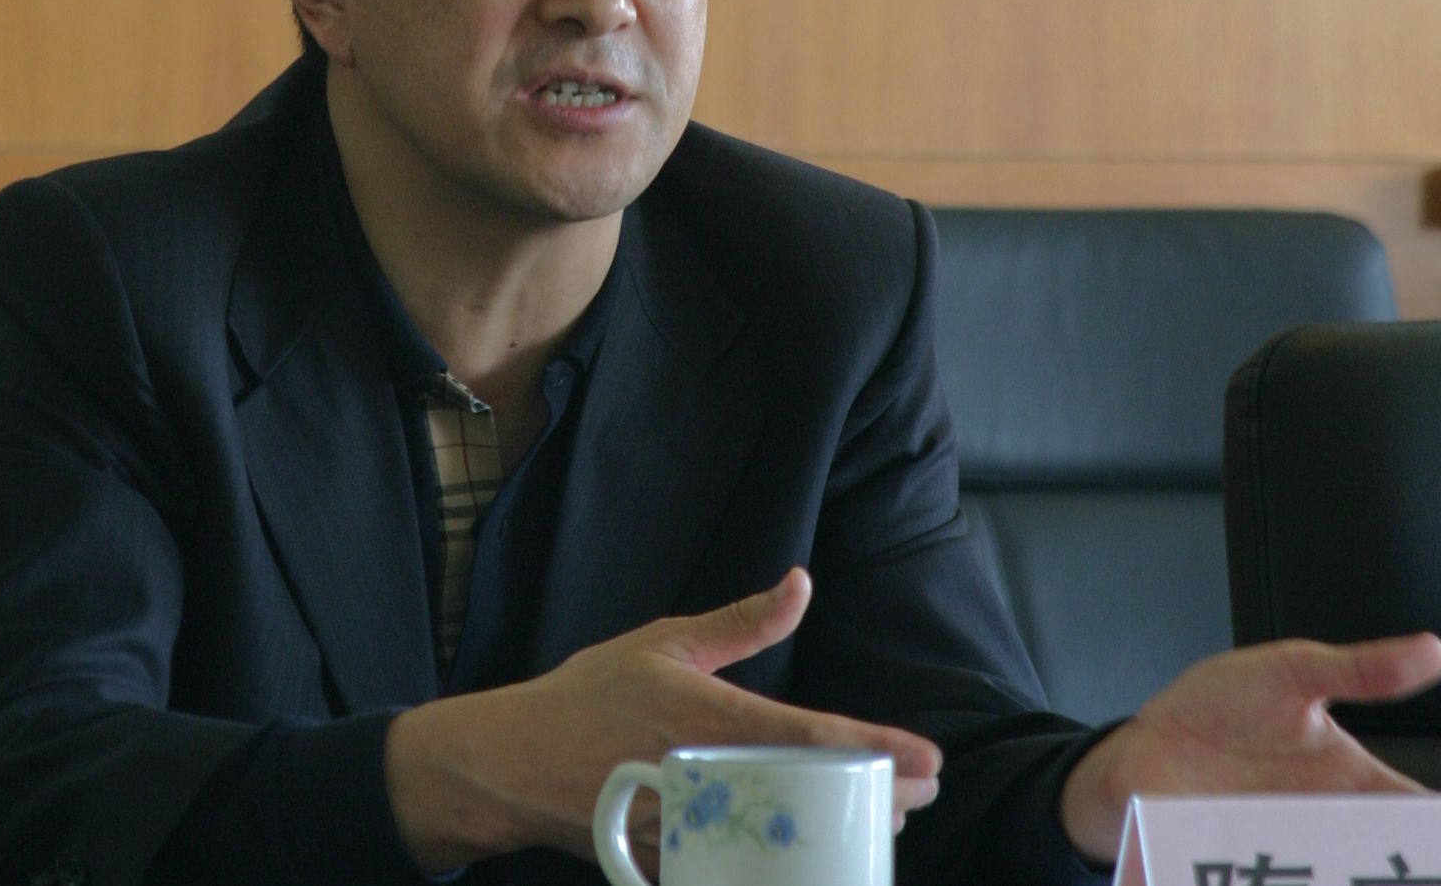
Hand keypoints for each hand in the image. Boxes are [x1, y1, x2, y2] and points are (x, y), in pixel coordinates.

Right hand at [385, 567, 943, 872]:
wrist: (509, 760)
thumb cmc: (587, 695)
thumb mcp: (663, 643)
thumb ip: (740, 622)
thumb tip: (801, 583)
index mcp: (705, 712)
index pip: (809, 733)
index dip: (878, 749)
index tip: (930, 760)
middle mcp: (702, 772)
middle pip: (812, 798)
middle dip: (876, 800)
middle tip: (918, 796)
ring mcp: (685, 825)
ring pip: (783, 843)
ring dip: (837, 836)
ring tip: (878, 824)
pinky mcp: (667, 862)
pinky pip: (734, 874)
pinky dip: (779, 870)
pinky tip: (811, 863)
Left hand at [1059, 634, 1440, 863]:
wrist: (1144, 739)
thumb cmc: (1220, 705)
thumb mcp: (1289, 672)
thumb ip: (1358, 671)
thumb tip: (1432, 651)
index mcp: (1351, 784)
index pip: (1419, 817)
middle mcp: (1323, 826)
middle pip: (1380, 863)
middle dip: (1398, 870)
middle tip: (1410, 869)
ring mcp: (1283, 852)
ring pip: (1328, 879)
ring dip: (1334, 877)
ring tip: (1329, 872)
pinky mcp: (1236, 866)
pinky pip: (1264, 883)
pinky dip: (1267, 882)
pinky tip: (1270, 877)